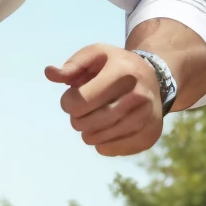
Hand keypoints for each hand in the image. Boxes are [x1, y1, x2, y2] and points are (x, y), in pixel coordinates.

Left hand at [45, 43, 163, 156]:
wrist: (155, 79)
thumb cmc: (117, 67)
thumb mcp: (96, 55)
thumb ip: (72, 65)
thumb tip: (49, 72)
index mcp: (123, 73)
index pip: (79, 102)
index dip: (67, 102)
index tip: (73, 97)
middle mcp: (138, 96)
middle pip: (85, 124)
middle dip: (76, 118)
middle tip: (84, 109)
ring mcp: (146, 118)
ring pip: (95, 140)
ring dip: (87, 131)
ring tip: (94, 118)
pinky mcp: (149, 136)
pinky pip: (108, 150)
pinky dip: (100, 142)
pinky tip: (106, 129)